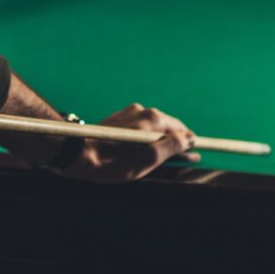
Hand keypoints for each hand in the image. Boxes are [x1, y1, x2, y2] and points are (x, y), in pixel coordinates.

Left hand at [60, 103, 199, 183]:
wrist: (78, 153)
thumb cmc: (113, 162)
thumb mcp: (146, 160)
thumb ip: (170, 147)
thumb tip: (189, 138)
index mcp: (153, 119)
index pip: (181, 130)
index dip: (189, 143)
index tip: (196, 154)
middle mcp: (143, 111)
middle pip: (168, 127)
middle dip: (175, 142)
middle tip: (182, 159)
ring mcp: (130, 113)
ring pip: (154, 128)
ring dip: (160, 141)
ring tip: (161, 158)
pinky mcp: (119, 119)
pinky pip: (140, 128)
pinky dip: (146, 139)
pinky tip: (142, 151)